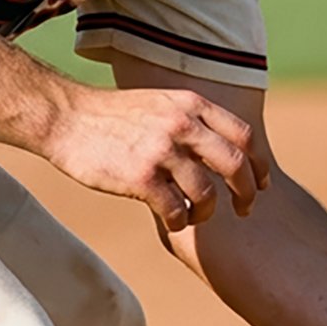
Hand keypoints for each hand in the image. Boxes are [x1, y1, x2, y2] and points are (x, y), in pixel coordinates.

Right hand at [45, 84, 269, 232]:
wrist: (64, 118)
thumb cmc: (113, 116)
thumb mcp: (161, 104)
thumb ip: (192, 122)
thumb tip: (223, 152)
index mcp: (191, 105)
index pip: (243, 136)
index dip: (258, 164)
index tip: (262, 183)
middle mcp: (181, 124)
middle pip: (234, 166)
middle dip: (246, 193)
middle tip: (244, 209)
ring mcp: (161, 150)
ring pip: (206, 193)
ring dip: (207, 212)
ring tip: (195, 215)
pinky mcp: (141, 177)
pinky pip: (176, 210)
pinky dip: (179, 221)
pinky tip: (172, 221)